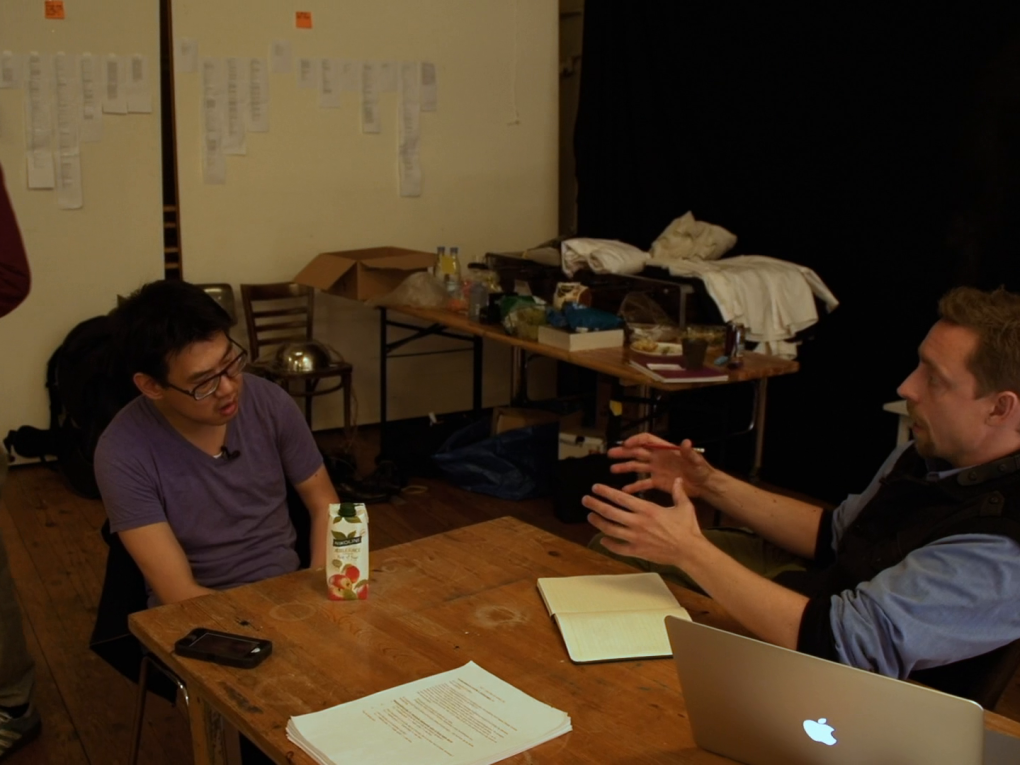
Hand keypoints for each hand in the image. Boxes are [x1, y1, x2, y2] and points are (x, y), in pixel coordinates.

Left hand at [582, 477, 705, 567]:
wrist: (690, 551)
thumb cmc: (688, 528)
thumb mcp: (684, 506)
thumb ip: (678, 492)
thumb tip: (678, 480)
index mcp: (647, 509)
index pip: (621, 498)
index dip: (606, 492)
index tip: (595, 487)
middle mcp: (638, 523)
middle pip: (610, 512)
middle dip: (595, 505)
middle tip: (585, 500)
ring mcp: (636, 538)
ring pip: (610, 529)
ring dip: (598, 522)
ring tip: (590, 516)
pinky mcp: (637, 551)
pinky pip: (618, 548)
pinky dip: (608, 544)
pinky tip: (602, 539)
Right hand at [608, 433, 713, 497]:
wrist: (704, 485)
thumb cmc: (701, 470)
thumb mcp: (696, 460)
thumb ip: (689, 452)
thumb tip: (686, 442)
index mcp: (665, 449)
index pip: (647, 440)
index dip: (636, 440)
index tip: (626, 444)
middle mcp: (658, 458)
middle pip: (637, 452)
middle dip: (624, 452)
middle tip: (610, 454)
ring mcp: (656, 470)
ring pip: (637, 467)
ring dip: (625, 467)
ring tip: (612, 470)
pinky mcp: (657, 482)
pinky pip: (643, 484)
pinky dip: (634, 486)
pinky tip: (624, 490)